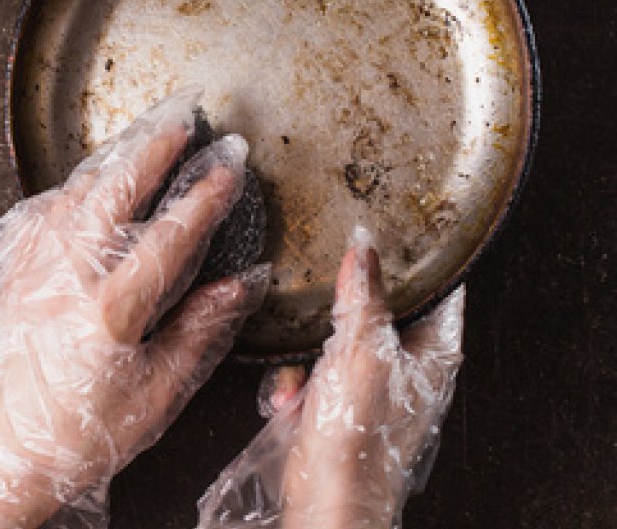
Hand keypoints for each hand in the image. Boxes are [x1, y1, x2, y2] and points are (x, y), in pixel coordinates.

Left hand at [0, 87, 268, 528]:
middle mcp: (65, 276)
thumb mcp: (159, 391)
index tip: (229, 165)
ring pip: (73, 193)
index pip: (170, 233)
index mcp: (110, 307)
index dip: (204, 195)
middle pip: (114, 190)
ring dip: (110, 160)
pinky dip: (68, 190)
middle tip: (181, 116)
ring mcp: (31, 270)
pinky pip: (39, 214)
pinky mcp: (7, 274)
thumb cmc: (83, 431)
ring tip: (140, 136)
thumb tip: (243, 283)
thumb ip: (201, 329)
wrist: (8, 449)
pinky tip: (84, 183)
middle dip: (152, 147)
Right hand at [197, 229, 464, 528]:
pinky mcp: (342, 404)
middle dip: (338, 311)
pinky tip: (292, 400)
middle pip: (377, 308)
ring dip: (309, 353)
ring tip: (303, 377)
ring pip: (337, 338)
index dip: (414, 257)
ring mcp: (375, 386)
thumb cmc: (359, 437)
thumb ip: (361, 294)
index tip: (386, 231)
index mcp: (434, 350)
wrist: (329, 499)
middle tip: (322, 311)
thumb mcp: (360, 349)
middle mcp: (409, 365)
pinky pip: (316, 372)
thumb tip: (363, 246)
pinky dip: (298, 383)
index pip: (438, 286)